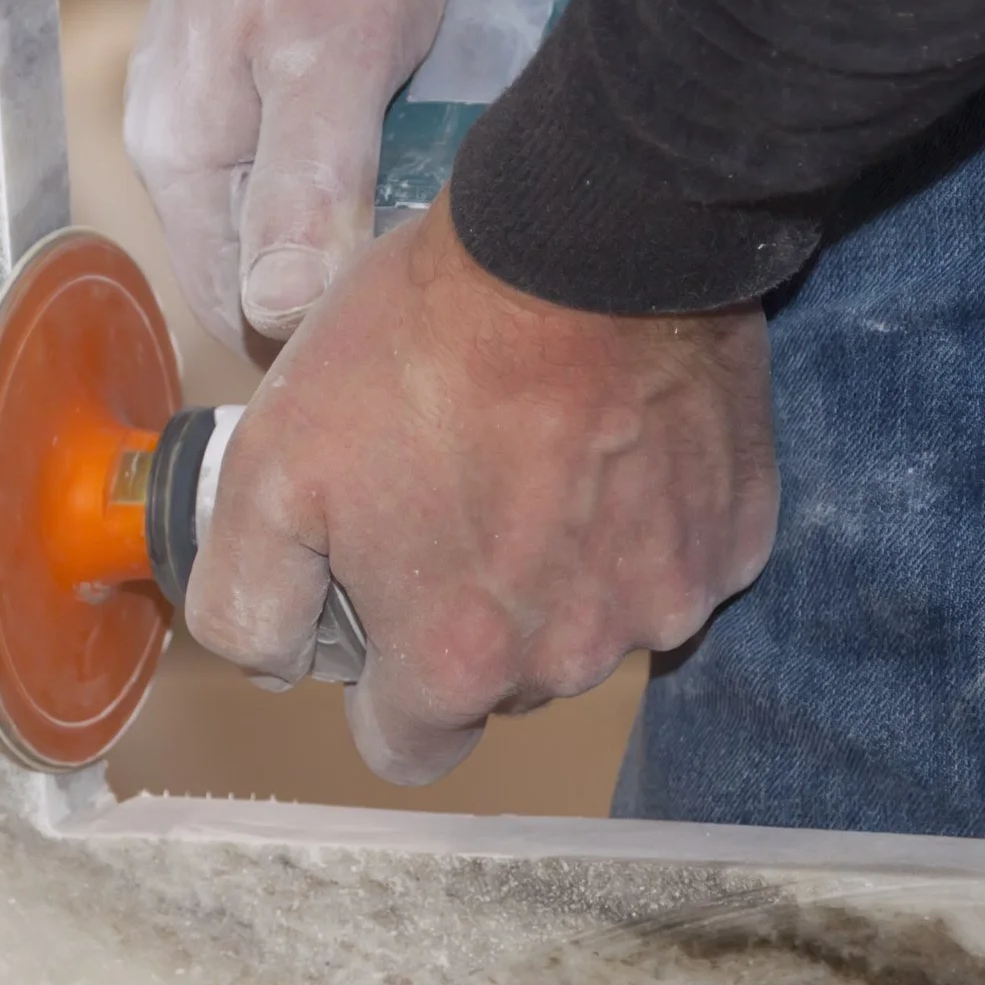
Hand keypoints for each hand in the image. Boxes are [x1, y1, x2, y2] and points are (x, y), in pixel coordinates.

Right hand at [124, 0, 470, 350]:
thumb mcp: (330, 57)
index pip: (234, 307)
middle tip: (441, 298)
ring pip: (306, 211)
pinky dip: (382, 169)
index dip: (315, 344)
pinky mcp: (283, 63)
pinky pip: (329, 154)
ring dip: (372, 229)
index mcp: (181, 152)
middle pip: (269, 266)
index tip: (405, 351)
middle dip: (347, 289)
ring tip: (445, 235)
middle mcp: (195, 138)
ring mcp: (236, 98)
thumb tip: (273, 319)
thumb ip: (303, 191)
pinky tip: (435, 164)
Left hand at [187, 197, 780, 783]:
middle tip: (448, 489)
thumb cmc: (422, 348)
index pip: (407, 746)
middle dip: (471, 615)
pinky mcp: (734, 533)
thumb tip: (273, 664)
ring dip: (561, 569)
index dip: (379, 680)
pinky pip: (674, 558)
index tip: (377, 595)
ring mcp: (670, 596)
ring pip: (594, 622)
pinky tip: (609, 435)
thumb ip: (249, 600)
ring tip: (530, 449)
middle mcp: (574, 658)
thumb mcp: (272, 466)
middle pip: (505, 682)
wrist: (584, 238)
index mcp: (458, 660)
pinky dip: (642, 519)